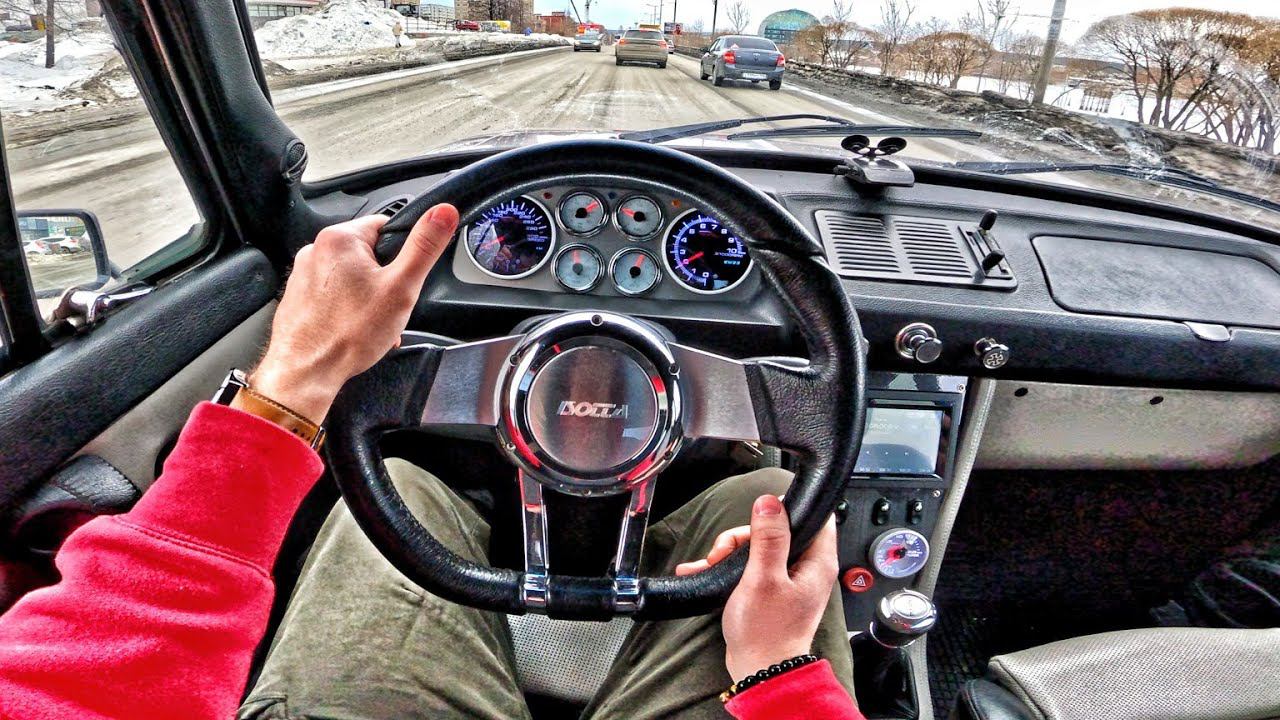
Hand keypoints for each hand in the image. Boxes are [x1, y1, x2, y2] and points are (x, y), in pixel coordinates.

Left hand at [251, 204, 459, 422]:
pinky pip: (333, 295)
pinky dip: (347, 309)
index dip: (402, 254)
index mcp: (340, 238)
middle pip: (368, 255)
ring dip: (368, 297)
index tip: (402, 279)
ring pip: (351, 277)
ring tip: (370, 324)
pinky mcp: (298, 297)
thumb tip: (443, 214)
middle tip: (388, 307)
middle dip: (385, 281)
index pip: (385, 226)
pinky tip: (353, 330)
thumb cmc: (348, 333)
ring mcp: (303, 274)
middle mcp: (315, 250)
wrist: (307, 372)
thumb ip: (424, 247)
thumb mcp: (401, 287)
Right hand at [676, 495, 839, 680]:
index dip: (789, 508)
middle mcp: (806, 568)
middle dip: (745, 535)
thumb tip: (770, 502)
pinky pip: (750, 566)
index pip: (816, 517)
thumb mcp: (763, 579)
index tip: (762, 513)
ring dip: (732, 551)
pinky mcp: (770, 590)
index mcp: (816, 562)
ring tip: (712, 564)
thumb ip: (769, 538)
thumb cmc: (766, 633)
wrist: (759, 671)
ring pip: (759, 546)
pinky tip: (704, 569)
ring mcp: (787, 579)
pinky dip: (728, 566)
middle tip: (725, 551)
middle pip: (778, 530)